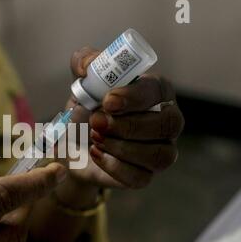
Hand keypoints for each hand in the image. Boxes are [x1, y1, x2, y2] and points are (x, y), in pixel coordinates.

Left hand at [66, 47, 184, 188]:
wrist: (73, 145)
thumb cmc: (86, 109)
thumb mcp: (82, 84)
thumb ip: (85, 63)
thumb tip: (89, 65)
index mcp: (155, 91)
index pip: (158, 91)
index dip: (135, 96)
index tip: (107, 101)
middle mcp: (166, 121)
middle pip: (168, 124)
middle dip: (129, 125)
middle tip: (97, 123)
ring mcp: (161, 150)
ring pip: (159, 154)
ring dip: (122, 147)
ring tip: (94, 138)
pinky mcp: (146, 175)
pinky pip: (141, 177)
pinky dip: (115, 167)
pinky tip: (96, 154)